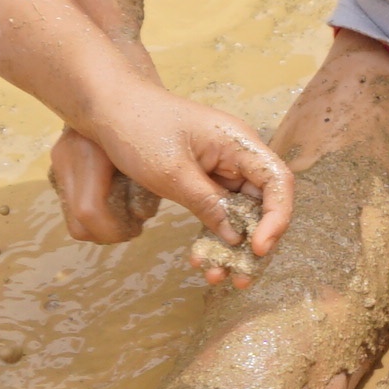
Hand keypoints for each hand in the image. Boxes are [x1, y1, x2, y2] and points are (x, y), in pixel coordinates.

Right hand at [48, 126, 152, 245]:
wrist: (117, 91)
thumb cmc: (146, 121)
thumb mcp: (156, 153)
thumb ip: (152, 188)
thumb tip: (149, 217)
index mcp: (87, 154)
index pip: (89, 212)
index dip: (115, 230)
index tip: (137, 228)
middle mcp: (65, 160)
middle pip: (79, 223)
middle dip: (110, 231)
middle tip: (135, 223)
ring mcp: (58, 165)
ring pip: (74, 219)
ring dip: (104, 223)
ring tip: (128, 208)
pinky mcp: (58, 169)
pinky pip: (72, 204)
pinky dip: (96, 210)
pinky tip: (116, 196)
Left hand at [85, 86, 293, 264]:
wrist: (110, 110)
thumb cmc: (141, 130)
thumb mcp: (173, 172)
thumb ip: (207, 204)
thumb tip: (236, 237)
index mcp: (239, 143)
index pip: (278, 181)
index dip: (277, 217)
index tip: (258, 248)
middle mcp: (238, 156)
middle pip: (264, 203)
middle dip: (255, 242)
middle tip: (240, 278)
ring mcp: (222, 169)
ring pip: (241, 214)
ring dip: (232, 246)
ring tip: (217, 276)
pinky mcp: (205, 181)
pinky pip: (219, 212)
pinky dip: (213, 235)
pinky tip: (200, 259)